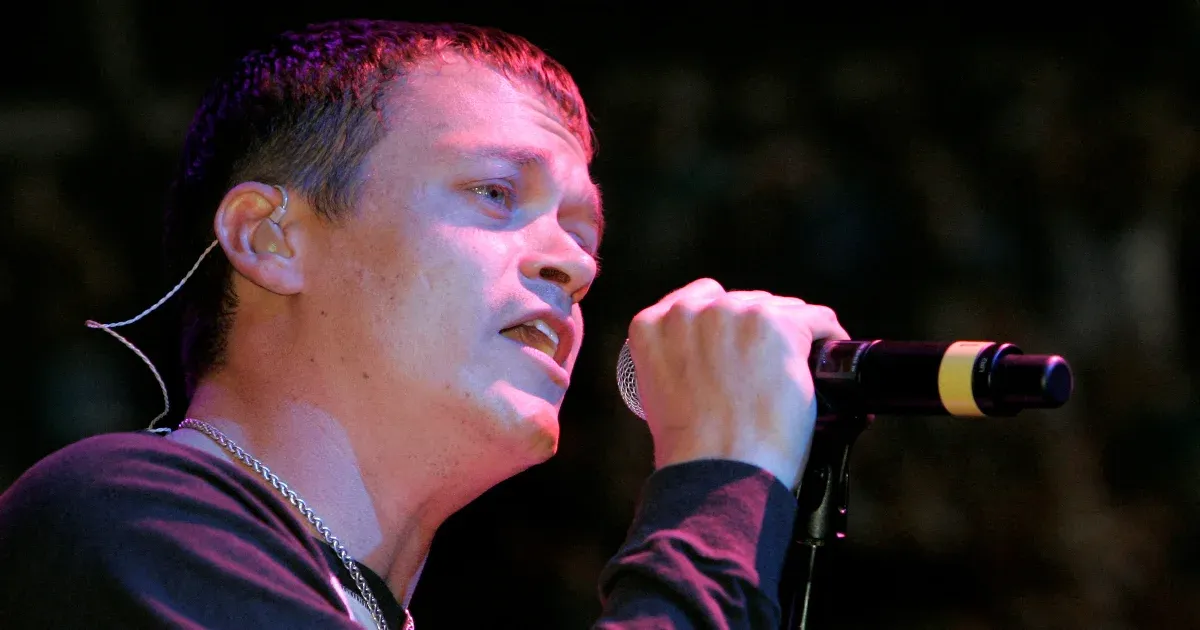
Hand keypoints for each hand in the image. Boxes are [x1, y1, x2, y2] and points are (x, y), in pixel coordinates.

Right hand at [627, 278, 848, 488]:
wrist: (717, 470)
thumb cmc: (692, 449)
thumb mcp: (660, 392)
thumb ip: (678, 359)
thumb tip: (713, 358)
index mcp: (653, 324)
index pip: (700, 299)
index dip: (724, 324)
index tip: (738, 344)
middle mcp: (690, 310)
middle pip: (741, 303)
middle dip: (755, 331)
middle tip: (765, 368)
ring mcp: (734, 315)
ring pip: (777, 309)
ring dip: (788, 333)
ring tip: (794, 365)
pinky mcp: (778, 325)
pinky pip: (815, 318)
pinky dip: (827, 334)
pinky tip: (831, 349)